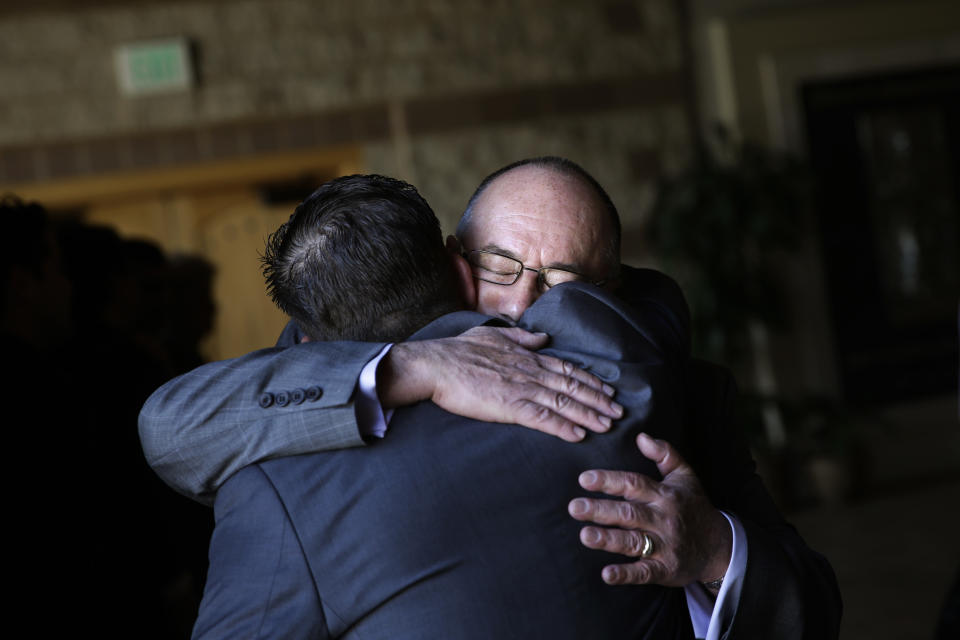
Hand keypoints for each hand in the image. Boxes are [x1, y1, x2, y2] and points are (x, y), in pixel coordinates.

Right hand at [378, 326, 622, 441]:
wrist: (436, 365)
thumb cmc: (458, 351)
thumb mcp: (493, 336)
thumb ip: (521, 339)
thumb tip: (542, 338)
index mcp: (526, 356)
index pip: (566, 368)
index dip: (589, 380)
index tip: (607, 389)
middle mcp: (530, 371)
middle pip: (572, 386)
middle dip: (598, 400)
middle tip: (619, 411)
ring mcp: (521, 389)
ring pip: (563, 403)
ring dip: (588, 415)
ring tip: (608, 425)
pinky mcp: (509, 407)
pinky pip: (542, 419)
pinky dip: (563, 427)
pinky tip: (578, 436)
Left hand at [568, 433, 730, 586]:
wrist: (720, 546)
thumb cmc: (694, 506)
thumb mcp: (685, 476)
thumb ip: (665, 453)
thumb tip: (641, 436)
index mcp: (665, 495)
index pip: (634, 484)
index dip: (609, 481)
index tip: (584, 479)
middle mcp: (664, 519)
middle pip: (629, 513)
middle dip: (600, 511)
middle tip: (574, 508)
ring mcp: (666, 545)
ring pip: (634, 541)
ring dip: (609, 540)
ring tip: (585, 536)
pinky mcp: (666, 569)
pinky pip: (645, 572)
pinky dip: (626, 574)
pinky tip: (606, 574)